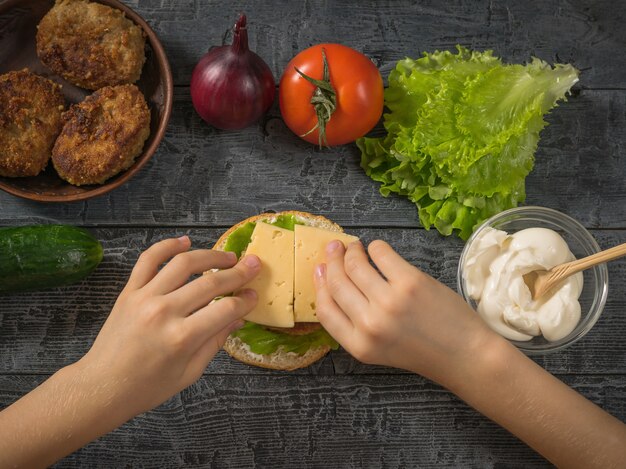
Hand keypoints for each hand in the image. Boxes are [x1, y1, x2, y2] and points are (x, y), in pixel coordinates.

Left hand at [79, 235, 260, 414]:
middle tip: (253, 264)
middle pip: (210, 283)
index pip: (225, 309)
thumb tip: (238, 318)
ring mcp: (144, 297)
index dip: (245, 300)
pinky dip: (167, 246)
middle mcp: (164, 312)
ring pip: (183, 264)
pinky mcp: (129, 291)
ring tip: (227, 257)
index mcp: (182, 338)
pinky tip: (184, 242)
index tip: (254, 295)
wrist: (102, 387)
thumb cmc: (148, 387)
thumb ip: (215, 342)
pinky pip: (148, 260)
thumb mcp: (189, 372)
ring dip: (210, 255)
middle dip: (237, 272)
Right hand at [314, 240, 625, 467]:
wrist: (464, 354)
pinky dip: (376, 247)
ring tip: (355, 246)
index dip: (319, 284)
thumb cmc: (423, 350)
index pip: (325, 309)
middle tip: (334, 247)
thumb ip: (355, 325)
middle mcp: (369, 324)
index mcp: (359, 345)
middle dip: (332, 261)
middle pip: (337, 283)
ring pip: (356, 265)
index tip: (319, 269)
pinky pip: (381, 254)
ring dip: (352, 250)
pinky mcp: (410, 282)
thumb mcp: (379, 350)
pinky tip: (378, 248)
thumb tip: (334, 284)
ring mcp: (389, 301)